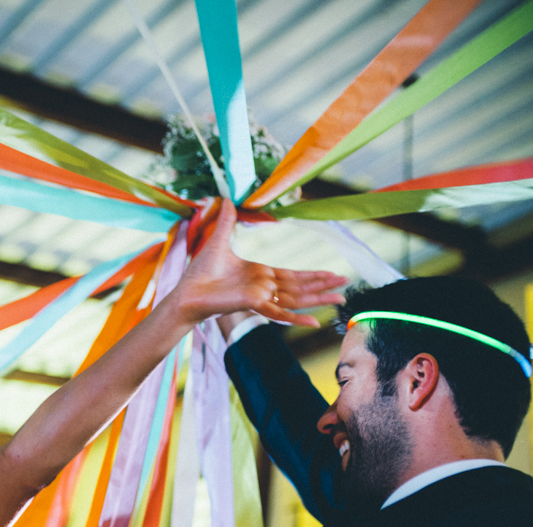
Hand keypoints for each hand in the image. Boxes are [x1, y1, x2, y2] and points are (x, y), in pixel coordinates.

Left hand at [174, 199, 346, 326]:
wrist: (186, 291)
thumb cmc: (200, 272)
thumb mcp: (218, 241)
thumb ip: (227, 221)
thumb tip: (226, 198)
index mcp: (259, 274)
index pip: (292, 275)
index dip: (312, 274)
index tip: (331, 272)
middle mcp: (264, 287)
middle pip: (300, 287)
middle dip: (323, 284)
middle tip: (346, 282)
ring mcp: (261, 297)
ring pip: (296, 299)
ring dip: (318, 298)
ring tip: (341, 298)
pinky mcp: (253, 305)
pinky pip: (279, 314)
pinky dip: (296, 319)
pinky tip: (314, 322)